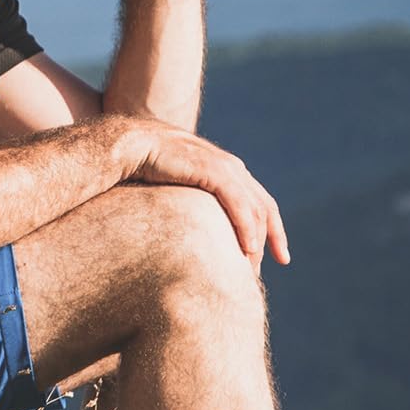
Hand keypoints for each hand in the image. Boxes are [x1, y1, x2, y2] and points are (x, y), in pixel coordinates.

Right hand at [126, 123, 288, 270]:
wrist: (130, 145)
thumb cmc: (144, 166)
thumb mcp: (176, 185)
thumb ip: (190, 199)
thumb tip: (187, 225)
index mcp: (225, 168)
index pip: (257, 199)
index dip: (270, 224)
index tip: (272, 250)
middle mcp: (231, 167)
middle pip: (264, 205)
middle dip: (275, 235)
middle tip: (280, 261)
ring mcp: (224, 167)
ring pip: (254, 207)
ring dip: (258, 238)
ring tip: (255, 264)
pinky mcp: (213, 171)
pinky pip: (238, 204)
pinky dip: (246, 227)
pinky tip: (248, 247)